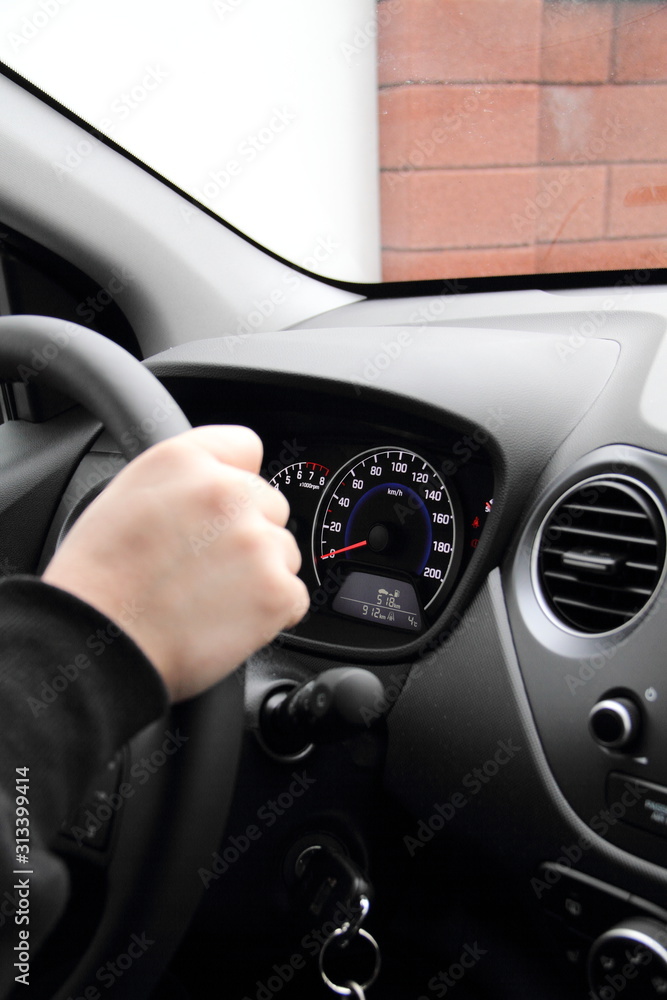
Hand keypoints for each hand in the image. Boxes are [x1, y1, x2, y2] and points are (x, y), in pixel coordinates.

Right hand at [43, 425, 308, 700]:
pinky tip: (228, 620)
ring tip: (210, 597)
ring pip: (284, 551)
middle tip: (207, 566)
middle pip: (270, 505)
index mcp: (186, 461)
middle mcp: (226, 491)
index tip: (226, 507)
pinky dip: (271, 614)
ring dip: (261, 574)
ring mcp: (256, 540)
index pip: (246, 448)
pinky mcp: (276, 589)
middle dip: (248, 533)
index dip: (237, 481)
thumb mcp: (126, 495)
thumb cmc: (99, 581)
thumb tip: (222, 479)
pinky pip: (294, 596)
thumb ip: (182, 479)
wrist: (99, 641)